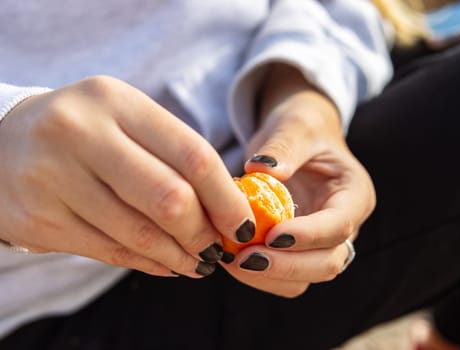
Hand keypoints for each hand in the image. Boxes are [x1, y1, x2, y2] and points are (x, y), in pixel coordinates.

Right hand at [0, 76, 253, 277]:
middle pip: (169, 198)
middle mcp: (80, 133)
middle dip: (205, 233)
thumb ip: (175, 156)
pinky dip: (150, 263)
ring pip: (140, 233)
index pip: (192, 154)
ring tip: (200, 261)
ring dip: (180, 255)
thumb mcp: (127, 122)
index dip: (226, 198)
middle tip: (219, 246)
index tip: (244, 224)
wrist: (4, 142)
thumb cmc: (86, 133)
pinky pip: (111, 252)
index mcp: (116, 101)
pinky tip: (168, 264)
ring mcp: (52, 177)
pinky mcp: (37, 218)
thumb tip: (228, 208)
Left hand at [221, 65, 374, 296]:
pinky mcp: (297, 252)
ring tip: (231, 258)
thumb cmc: (302, 129)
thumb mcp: (296, 126)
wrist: (298, 140)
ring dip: (268, 276)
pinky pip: (282, 276)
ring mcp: (321, 244)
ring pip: (303, 279)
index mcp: (354, 195)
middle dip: (285, 266)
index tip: (272, 235)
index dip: (308, 236)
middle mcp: (344, 226)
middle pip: (327, 264)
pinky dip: (257, 274)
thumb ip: (283, 147)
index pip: (339, 226)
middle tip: (244, 258)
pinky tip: (231, 256)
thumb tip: (262, 169)